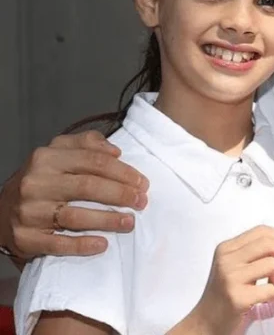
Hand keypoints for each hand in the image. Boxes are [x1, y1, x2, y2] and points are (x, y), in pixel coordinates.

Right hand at [0, 131, 149, 259]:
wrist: (0, 210)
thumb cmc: (41, 180)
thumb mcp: (58, 153)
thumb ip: (86, 144)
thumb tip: (116, 151)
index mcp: (46, 158)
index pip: (93, 161)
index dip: (123, 172)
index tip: (143, 183)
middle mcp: (35, 183)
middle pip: (87, 187)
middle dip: (120, 195)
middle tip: (141, 202)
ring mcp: (29, 212)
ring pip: (75, 216)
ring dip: (107, 220)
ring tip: (129, 222)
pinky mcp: (25, 238)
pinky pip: (58, 244)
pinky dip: (82, 245)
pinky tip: (102, 244)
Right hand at [180, 226, 273, 334]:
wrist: (206, 321)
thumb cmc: (224, 294)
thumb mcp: (232, 266)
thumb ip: (252, 253)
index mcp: (226, 248)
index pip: (261, 231)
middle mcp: (226, 260)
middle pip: (268, 243)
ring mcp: (230, 278)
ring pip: (271, 264)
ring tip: (273, 284)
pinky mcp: (237, 297)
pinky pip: (269, 289)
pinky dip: (273, 294)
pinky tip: (263, 298)